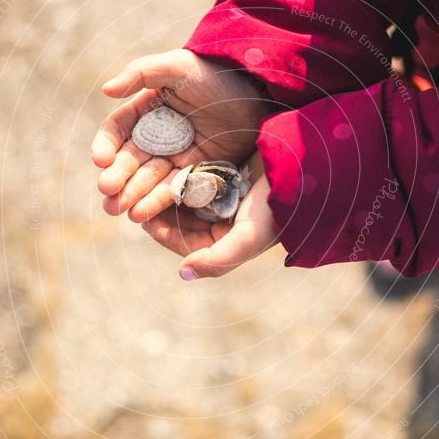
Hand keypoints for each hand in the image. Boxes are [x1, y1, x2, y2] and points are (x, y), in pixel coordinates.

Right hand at [91, 49, 270, 222]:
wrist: (259, 93)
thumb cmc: (217, 74)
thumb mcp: (179, 65)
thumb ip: (142, 72)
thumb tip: (106, 89)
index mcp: (147, 109)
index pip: (118, 131)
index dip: (106, 145)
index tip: (101, 160)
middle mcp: (157, 135)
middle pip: (130, 159)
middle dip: (116, 177)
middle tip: (107, 192)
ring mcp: (176, 156)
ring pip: (148, 179)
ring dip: (131, 195)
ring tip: (118, 210)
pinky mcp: (196, 172)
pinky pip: (173, 190)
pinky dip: (156, 202)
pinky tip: (141, 214)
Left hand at [142, 151, 278, 277]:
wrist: (300, 171)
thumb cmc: (275, 209)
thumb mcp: (248, 238)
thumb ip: (218, 260)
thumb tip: (183, 273)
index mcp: (229, 244)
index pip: (187, 246)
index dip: (164, 235)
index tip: (146, 221)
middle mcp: (224, 224)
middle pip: (183, 222)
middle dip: (161, 213)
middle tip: (138, 200)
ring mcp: (224, 198)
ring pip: (185, 199)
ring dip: (167, 193)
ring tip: (146, 182)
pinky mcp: (224, 174)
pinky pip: (195, 177)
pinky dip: (181, 174)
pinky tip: (165, 165)